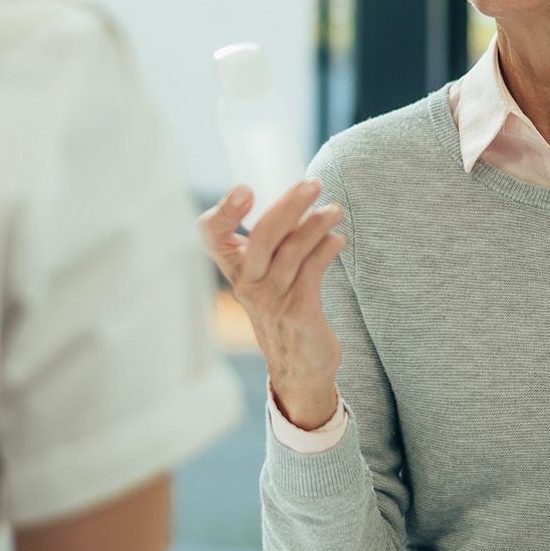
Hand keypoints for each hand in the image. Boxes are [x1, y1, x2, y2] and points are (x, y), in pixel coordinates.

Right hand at [196, 180, 346, 429]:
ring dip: (317, 224)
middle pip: (263, 236)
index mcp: (236, 269)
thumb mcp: (267, 277)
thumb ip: (275, 243)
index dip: (224, 211)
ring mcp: (272, 299)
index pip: (212, 235)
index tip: (245, 190)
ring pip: (293, 250)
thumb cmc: (283, 311)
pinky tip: (337, 240)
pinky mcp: (299, 311)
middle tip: (313, 183)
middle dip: (289, 205)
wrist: (299, 367)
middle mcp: (248, 284)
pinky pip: (314, 269)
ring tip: (334, 210)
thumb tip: (299, 199)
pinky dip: (327, 248)